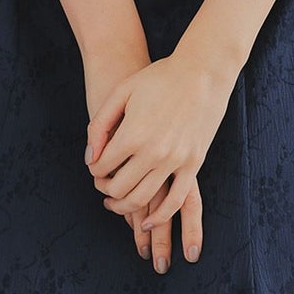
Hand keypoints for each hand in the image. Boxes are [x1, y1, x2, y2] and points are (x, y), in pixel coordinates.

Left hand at [83, 41, 182, 270]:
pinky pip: (175, 201)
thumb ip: (100, 125)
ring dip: (124, 207)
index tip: (96, 166)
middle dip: (105, 191)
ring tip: (116, 203)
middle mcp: (153, 152)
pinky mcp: (194, 164)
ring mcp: (175, 160)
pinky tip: (147, 222)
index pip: (101, 168)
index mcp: (132, 134)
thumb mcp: (121, 93)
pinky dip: (159, 217)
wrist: (203, 71)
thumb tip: (90, 158)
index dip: (94, 170)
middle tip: (103, 186)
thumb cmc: (159, 77)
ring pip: (143, 200)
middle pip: (118, 189)